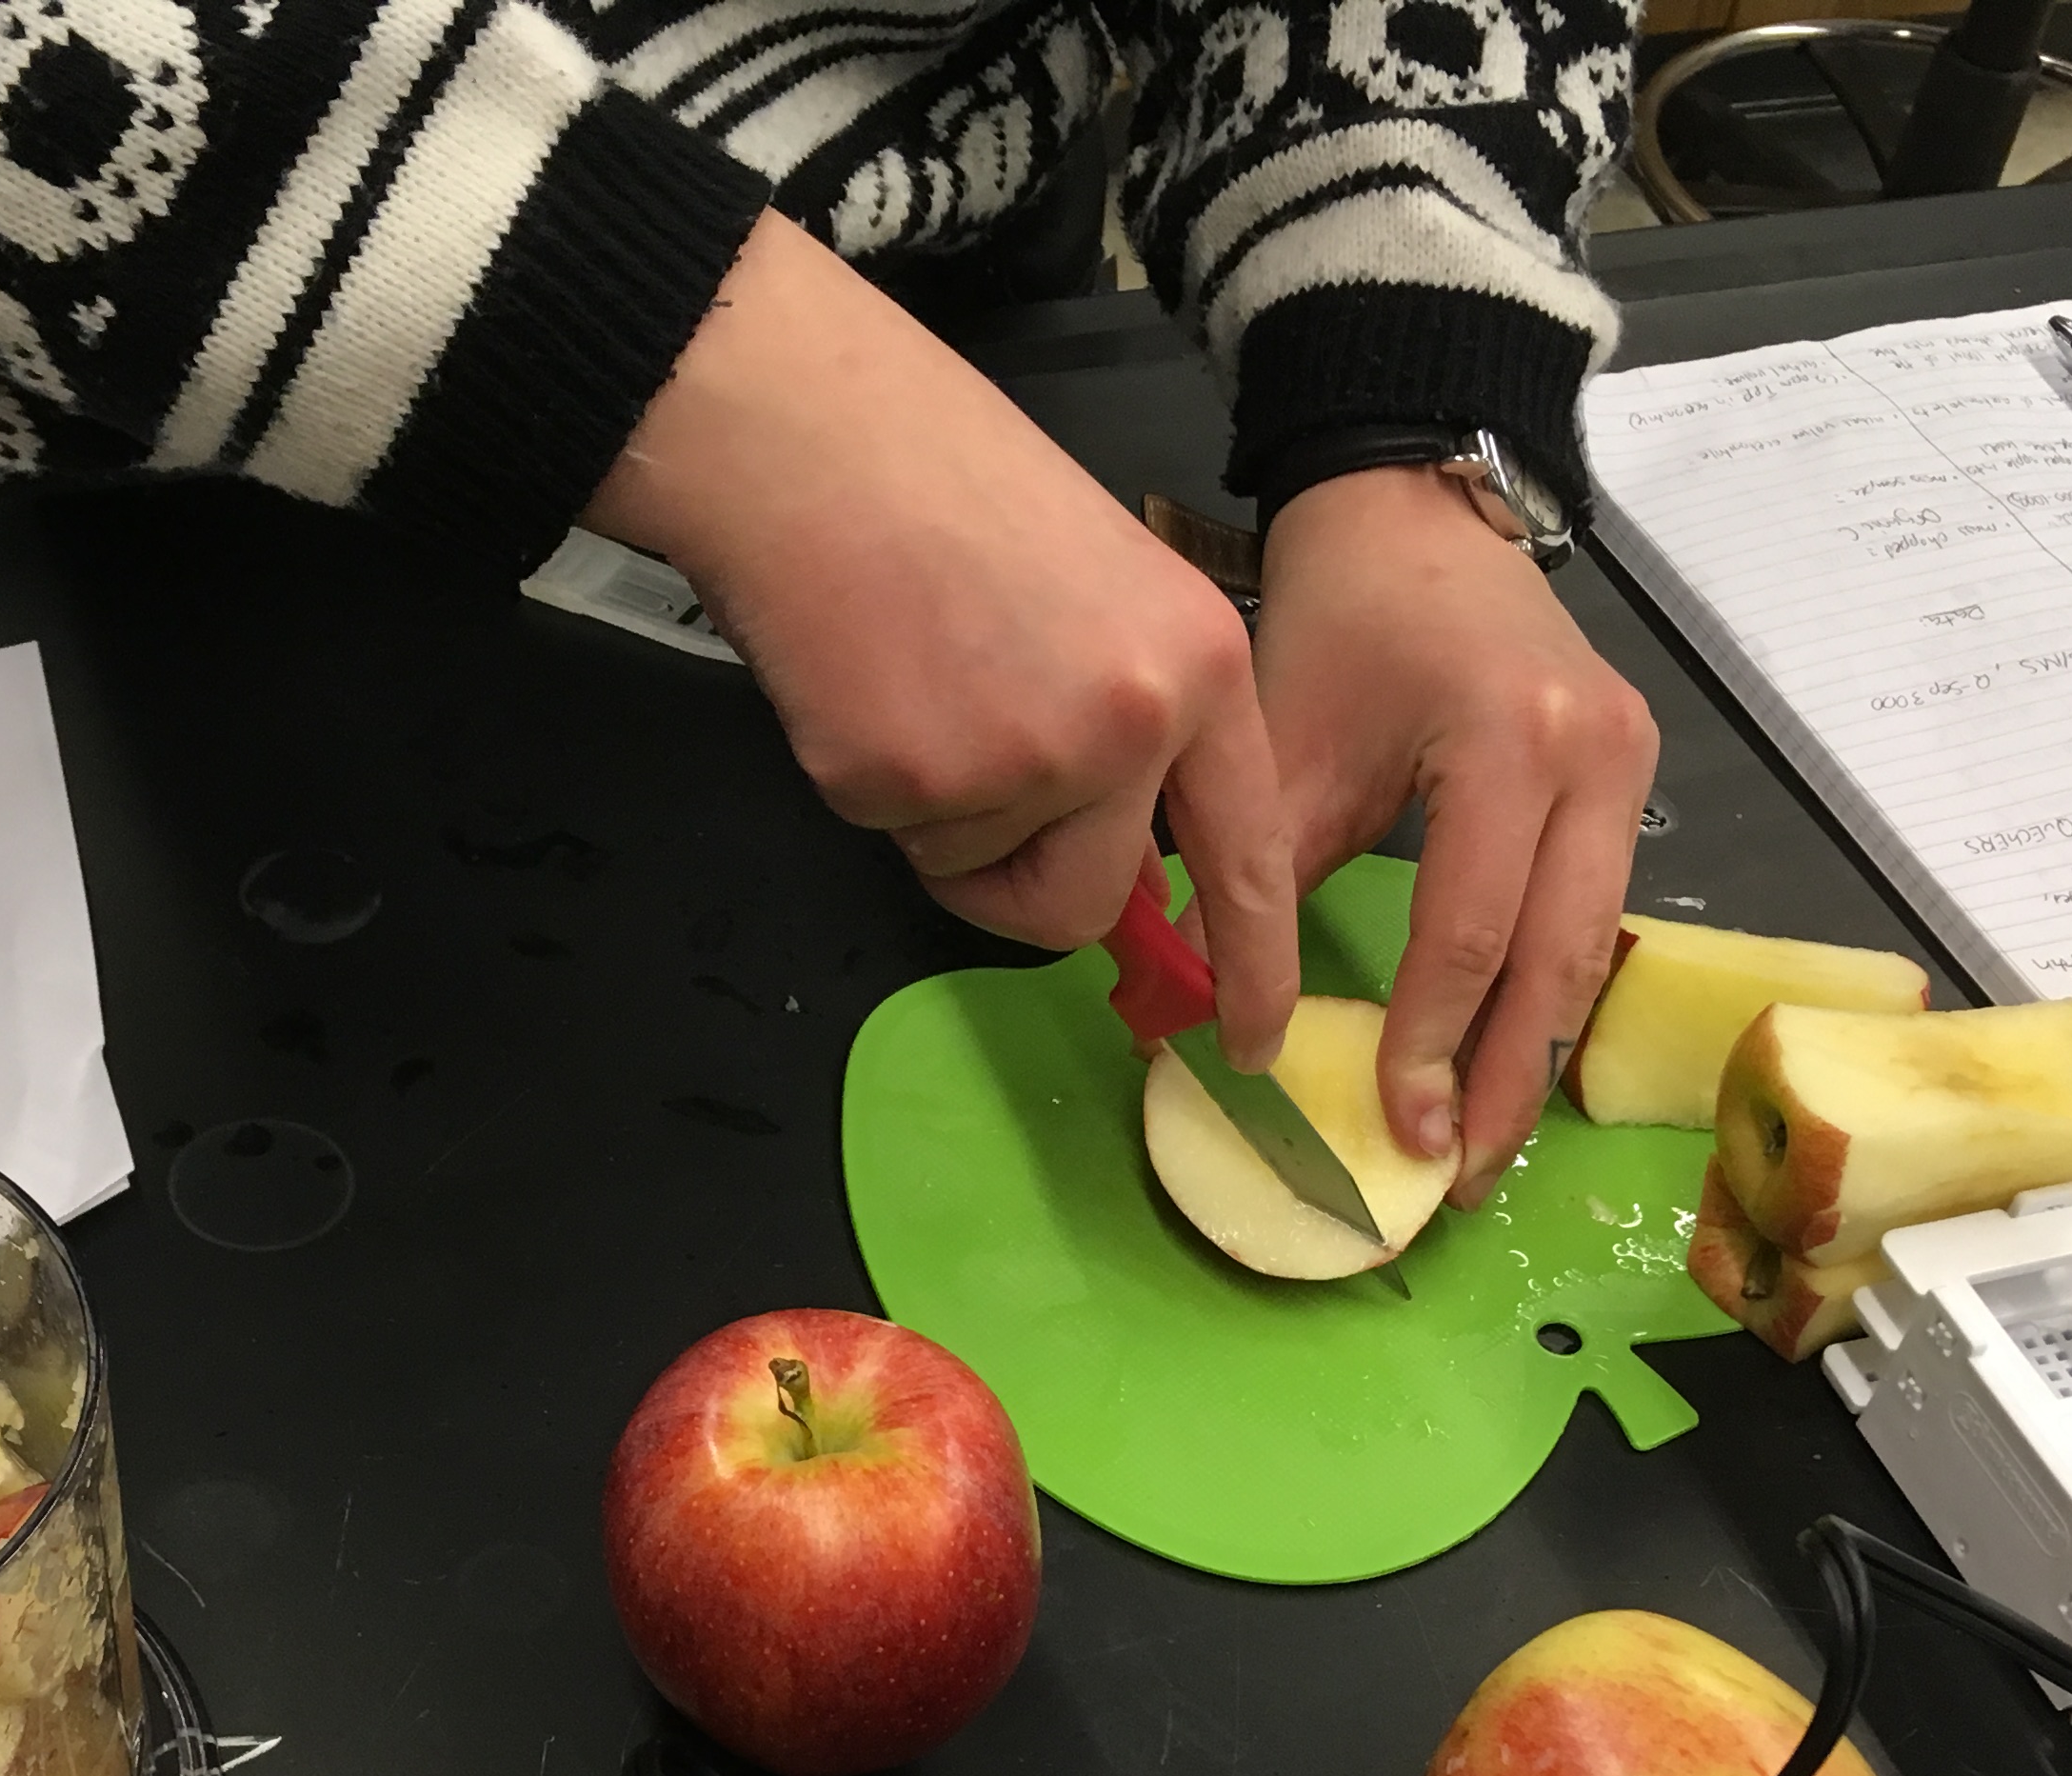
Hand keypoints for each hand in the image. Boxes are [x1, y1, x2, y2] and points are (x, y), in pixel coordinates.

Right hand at [585, 213, 1301, 1066]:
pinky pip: (897, 843)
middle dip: (1019, 887)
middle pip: (1087, 904)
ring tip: (912, 688)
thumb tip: (1110, 850)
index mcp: (1200, 665)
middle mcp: (1135, 722)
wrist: (819, 438)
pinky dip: (871, 784)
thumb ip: (1133, 727)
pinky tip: (863, 681)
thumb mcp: (1103, 595)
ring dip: (936, 821)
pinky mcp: (913, 783)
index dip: (1252, 961)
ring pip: (979, 879)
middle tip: (965, 814)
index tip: (1250, 1041)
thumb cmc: (948, 495)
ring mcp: (1027, 758)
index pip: (1248, 850)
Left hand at [1256, 465, 1657, 1205]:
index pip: (1469, 931)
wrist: (1415, 508)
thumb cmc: (1342, 619)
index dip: (1429, 1043)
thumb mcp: (1288, 746)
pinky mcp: (1635, 771)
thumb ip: (1259, 880)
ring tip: (1488, 1149)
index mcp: (1510, 742)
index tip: (1399, 1131)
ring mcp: (1631, 762)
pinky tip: (1512, 1060)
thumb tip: (1210, 1013)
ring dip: (1539, 1054)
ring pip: (1590, 948)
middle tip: (1461, 1181)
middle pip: (1558, 960)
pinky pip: (1595, 909)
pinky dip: (1550, 992)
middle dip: (1509, 1082)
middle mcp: (1596, 755)